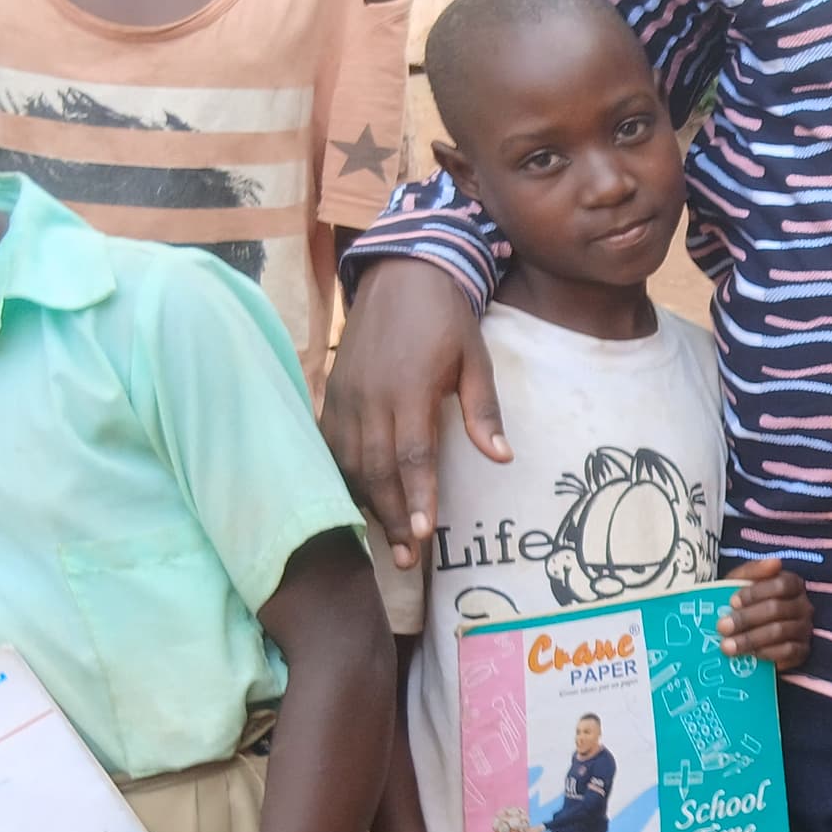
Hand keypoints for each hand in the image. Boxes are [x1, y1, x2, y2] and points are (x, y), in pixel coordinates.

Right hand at [320, 261, 502, 565]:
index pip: (412, 454)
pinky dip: (341, 476)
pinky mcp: (332, 393)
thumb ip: (484, 410)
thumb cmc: (445, 319)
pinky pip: (330, 445)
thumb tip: (502, 457)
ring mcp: (346, 395)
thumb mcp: (475, 358)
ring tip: (387, 540)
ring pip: (349, 462)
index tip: (426, 534)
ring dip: (367, 503)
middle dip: (392, 515)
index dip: (418, 496)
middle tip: (406, 557)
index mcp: (409, 388)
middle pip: (377, 469)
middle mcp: (370, 396)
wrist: (399, 274)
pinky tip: (356, 502)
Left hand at [720, 560, 813, 669]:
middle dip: (746, 619)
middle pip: (777, 609)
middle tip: (722, 627)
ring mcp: (805, 629)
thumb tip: (775, 562)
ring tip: (727, 647)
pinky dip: (766, 654)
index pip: (780, 585)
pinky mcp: (803, 651)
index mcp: (793, 584)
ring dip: (750, 639)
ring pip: (779, 632)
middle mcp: (803, 605)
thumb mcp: (742, 583)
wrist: (748, 634)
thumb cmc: (745, 604)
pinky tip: (749, 656)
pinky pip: (787, 652)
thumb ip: (754, 570)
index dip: (755, 593)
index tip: (732, 602)